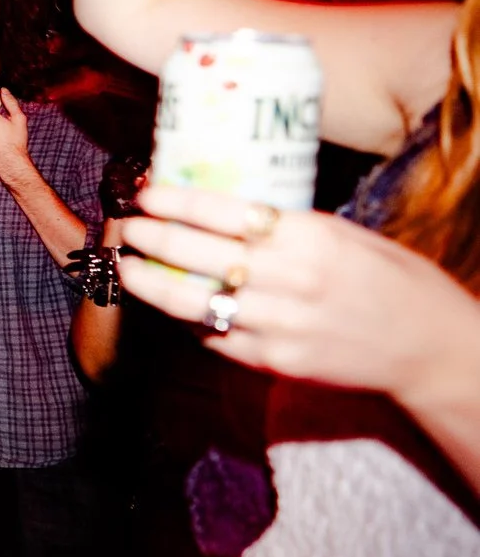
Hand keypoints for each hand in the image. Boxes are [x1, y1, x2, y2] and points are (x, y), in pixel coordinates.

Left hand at [119, 186, 479, 401]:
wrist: (430, 347)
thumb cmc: (391, 279)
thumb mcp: (345, 234)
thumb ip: (287, 224)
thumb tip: (221, 205)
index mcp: (310, 238)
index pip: (224, 213)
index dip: (176, 202)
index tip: (146, 194)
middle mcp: (291, 281)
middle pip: (197, 256)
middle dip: (152, 238)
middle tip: (127, 226)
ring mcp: (281, 326)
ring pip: (194, 303)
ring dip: (151, 284)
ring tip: (128, 267)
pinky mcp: (276, 362)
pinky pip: (215, 338)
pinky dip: (187, 320)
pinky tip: (169, 305)